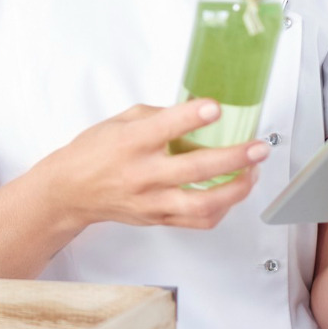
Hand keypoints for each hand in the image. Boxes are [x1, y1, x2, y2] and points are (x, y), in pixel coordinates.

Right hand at [35, 99, 271, 230]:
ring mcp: (151, 201)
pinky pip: (197, 221)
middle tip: (258, 148)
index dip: (192, 116)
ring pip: (202, 204)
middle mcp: (142, 174)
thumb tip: (194, 112)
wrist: (70, 191)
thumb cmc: (93, 153)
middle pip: (195, 169)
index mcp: (130, 143)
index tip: (215, 107)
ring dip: (235, 190)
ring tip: (252, 174)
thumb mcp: (119, 121)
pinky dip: (221, 209)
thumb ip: (157, 116)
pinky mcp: (157, 218)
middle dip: (234, 158)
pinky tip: (231, 194)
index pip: (165, 128)